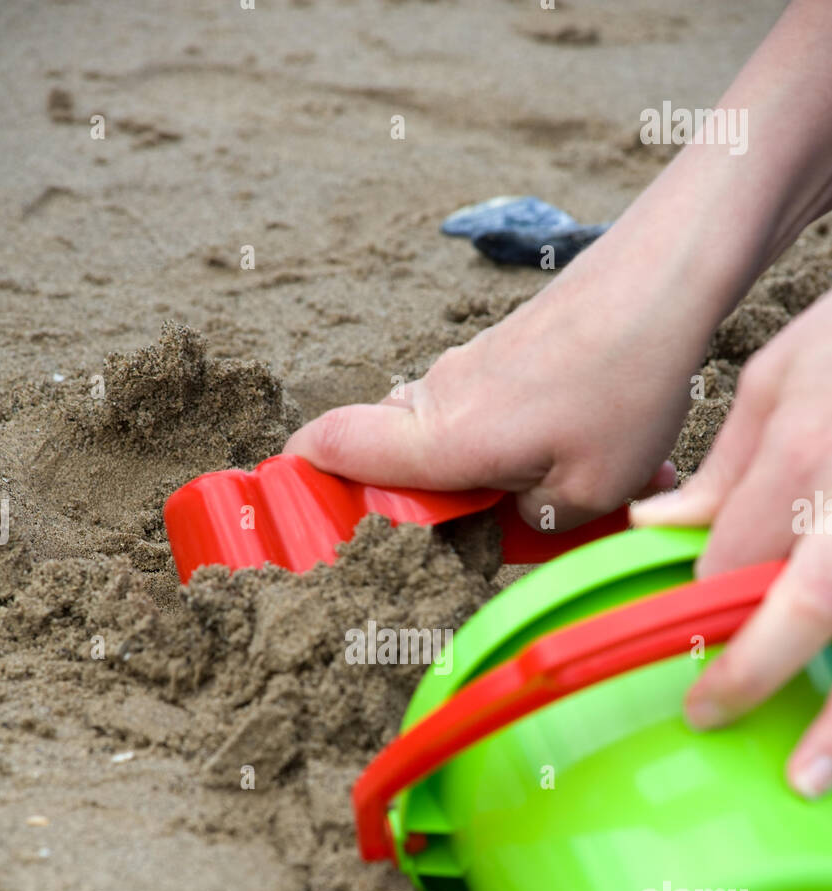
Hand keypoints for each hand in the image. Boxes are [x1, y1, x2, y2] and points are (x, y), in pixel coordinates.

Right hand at [286, 233, 710, 529]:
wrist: (661, 283)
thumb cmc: (623, 389)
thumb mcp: (588, 496)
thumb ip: (531, 526)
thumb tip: (509, 519)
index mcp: (440, 439)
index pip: (331, 447)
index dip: (301, 478)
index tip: (303, 512)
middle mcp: (436, 399)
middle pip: (382, 453)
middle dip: (409, 501)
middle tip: (462, 534)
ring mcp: (464, 370)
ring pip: (439, 435)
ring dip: (479, 473)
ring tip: (552, 495)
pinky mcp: (497, 354)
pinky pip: (479, 410)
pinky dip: (511, 441)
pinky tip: (578, 455)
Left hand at [632, 288, 831, 797]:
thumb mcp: (782, 375)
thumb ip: (726, 465)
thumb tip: (654, 525)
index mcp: (809, 451)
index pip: (735, 557)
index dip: (704, 610)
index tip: (683, 650)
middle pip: (814, 601)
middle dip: (758, 669)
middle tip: (708, 714)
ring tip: (807, 779)